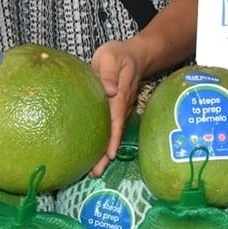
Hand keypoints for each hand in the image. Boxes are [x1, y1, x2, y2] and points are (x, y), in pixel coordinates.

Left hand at [90, 40, 144, 175]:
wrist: (135, 54)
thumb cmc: (119, 55)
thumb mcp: (111, 57)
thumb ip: (109, 72)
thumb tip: (109, 91)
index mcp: (119, 95)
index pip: (115, 120)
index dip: (112, 138)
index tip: (109, 156)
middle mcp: (121, 106)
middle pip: (114, 134)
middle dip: (106, 155)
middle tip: (95, 173)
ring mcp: (119, 109)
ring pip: (112, 133)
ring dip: (104, 152)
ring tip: (92, 171)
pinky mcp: (114, 109)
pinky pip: (109, 128)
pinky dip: (102, 142)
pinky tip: (92, 152)